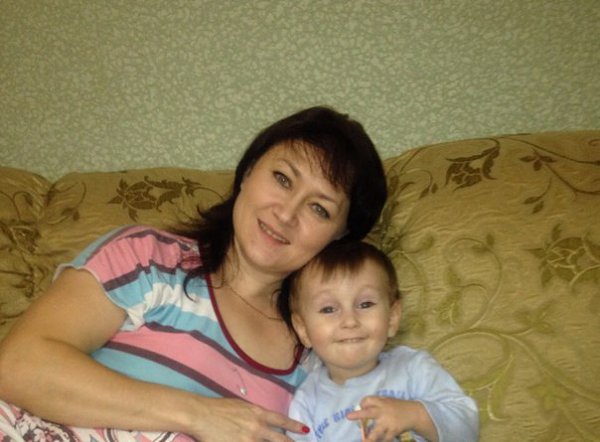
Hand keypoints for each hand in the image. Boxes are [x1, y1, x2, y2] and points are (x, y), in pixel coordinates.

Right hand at [189, 397, 308, 441]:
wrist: (202, 415)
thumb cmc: (220, 408)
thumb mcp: (242, 407)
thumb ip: (255, 415)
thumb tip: (264, 422)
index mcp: (258, 414)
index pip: (281, 421)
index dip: (295, 426)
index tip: (306, 430)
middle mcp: (257, 428)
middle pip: (280, 440)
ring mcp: (248, 440)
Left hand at [346, 396, 436, 441]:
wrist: (414, 413)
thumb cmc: (398, 407)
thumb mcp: (388, 401)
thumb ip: (377, 404)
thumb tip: (362, 408)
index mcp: (381, 402)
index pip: (368, 400)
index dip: (362, 403)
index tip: (361, 407)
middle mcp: (383, 411)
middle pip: (369, 412)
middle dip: (359, 415)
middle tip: (348, 416)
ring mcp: (388, 422)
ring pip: (376, 431)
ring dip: (370, 438)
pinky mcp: (394, 431)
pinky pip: (385, 439)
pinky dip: (382, 441)